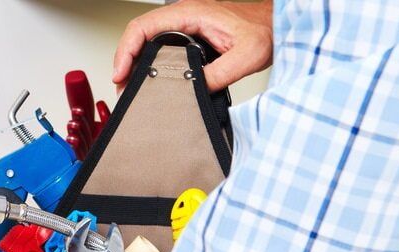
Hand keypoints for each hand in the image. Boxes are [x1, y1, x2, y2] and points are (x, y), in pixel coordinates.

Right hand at [113, 0, 273, 91]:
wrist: (277, 26)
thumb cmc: (265, 30)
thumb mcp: (246, 56)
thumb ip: (219, 74)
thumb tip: (192, 91)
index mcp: (191, 13)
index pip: (143, 26)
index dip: (126, 51)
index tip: (121, 74)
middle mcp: (184, 16)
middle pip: (138, 33)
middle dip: (124, 60)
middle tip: (122, 88)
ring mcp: (185, 25)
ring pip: (146, 40)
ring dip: (133, 62)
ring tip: (130, 87)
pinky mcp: (189, 35)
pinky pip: (158, 45)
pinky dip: (147, 63)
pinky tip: (147, 79)